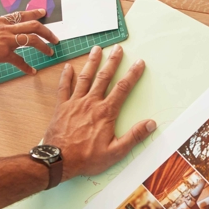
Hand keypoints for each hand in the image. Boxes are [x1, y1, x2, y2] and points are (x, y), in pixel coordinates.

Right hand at [0, 8, 58, 74]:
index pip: (21, 14)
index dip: (34, 13)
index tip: (43, 12)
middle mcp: (4, 28)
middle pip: (33, 25)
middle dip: (48, 31)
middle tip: (55, 38)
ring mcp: (5, 40)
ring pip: (32, 39)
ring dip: (44, 46)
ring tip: (50, 52)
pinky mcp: (2, 54)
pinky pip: (20, 60)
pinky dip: (27, 67)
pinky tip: (32, 71)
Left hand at [42, 44, 154, 178]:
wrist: (58, 161)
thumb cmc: (87, 158)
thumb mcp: (115, 152)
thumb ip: (134, 136)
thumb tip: (150, 124)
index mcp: (106, 112)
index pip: (122, 88)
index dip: (132, 74)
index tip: (139, 63)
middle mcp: (91, 103)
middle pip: (104, 77)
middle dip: (112, 61)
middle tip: (118, 48)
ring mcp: (75, 103)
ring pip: (85, 78)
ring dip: (92, 62)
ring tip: (97, 49)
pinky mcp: (61, 107)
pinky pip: (64, 88)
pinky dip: (66, 76)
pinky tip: (68, 67)